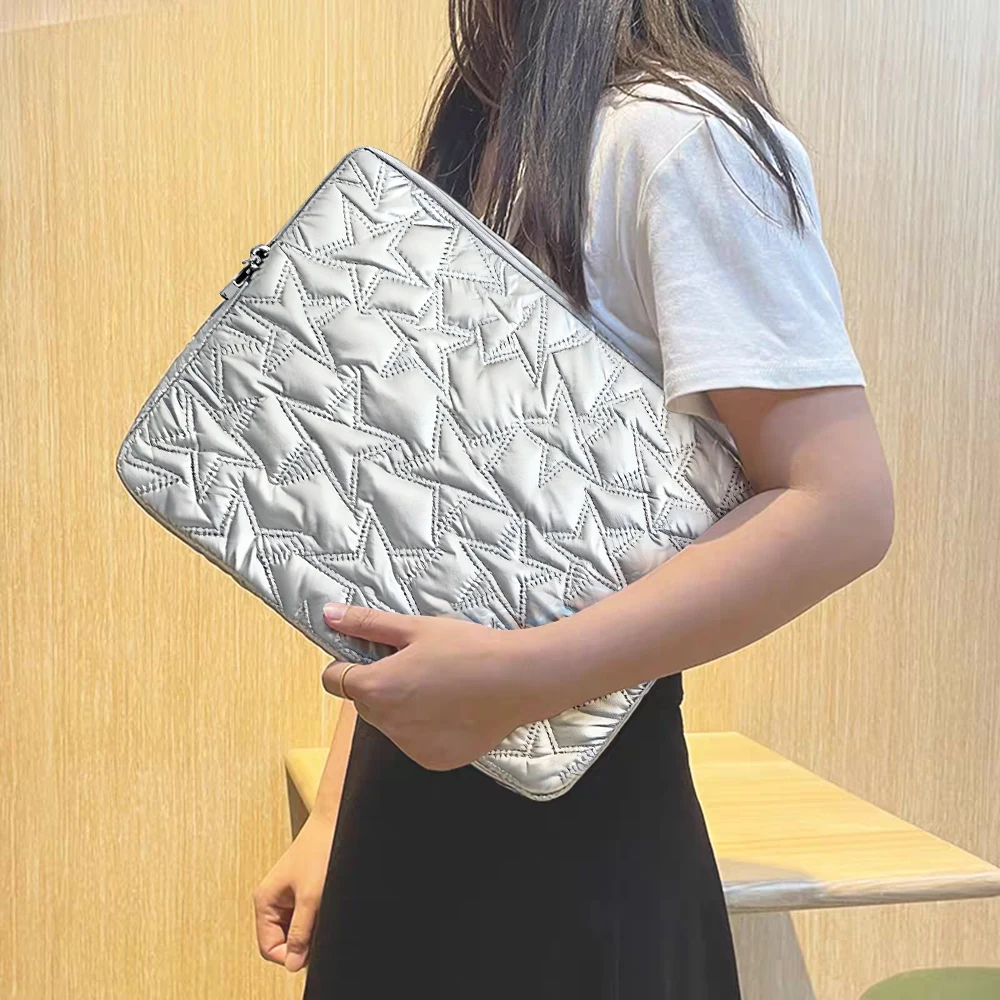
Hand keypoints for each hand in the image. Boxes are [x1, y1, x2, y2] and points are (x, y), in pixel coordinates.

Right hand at [252, 814, 334, 972]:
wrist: (336, 821)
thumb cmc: (320, 849)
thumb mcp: (311, 897)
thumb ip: (300, 932)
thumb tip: (292, 962)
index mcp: (265, 900)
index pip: (269, 948)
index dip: (290, 955)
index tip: (311, 949)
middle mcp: (273, 899)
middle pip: (282, 940)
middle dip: (302, 941)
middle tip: (320, 926)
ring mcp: (288, 896)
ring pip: (296, 930)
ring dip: (311, 929)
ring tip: (323, 911)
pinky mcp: (302, 891)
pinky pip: (306, 917)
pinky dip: (317, 918)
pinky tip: (326, 906)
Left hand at [320, 602, 538, 770]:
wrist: (520, 680)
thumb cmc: (469, 648)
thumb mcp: (416, 628)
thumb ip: (367, 624)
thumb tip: (328, 614)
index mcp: (378, 688)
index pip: (334, 680)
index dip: (347, 663)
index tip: (374, 653)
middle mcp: (388, 724)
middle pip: (363, 703)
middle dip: (378, 685)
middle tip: (415, 664)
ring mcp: (411, 747)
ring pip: (389, 723)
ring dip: (400, 707)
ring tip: (438, 685)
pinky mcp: (433, 760)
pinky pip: (414, 741)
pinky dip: (424, 727)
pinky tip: (451, 708)